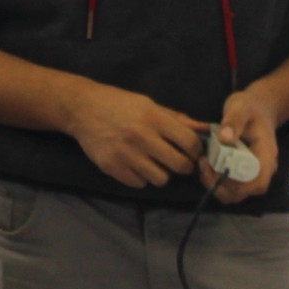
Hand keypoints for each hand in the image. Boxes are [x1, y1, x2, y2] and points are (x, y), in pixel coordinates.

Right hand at [65, 83, 208, 188]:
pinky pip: (139, 183)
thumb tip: (206, 129)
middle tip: (177, 160)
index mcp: (153, 118)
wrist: (82, 109)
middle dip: (183, 165)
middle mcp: (141, 136)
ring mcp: (125, 154)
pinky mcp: (112, 167)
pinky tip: (136, 165)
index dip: (196, 150)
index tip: (192, 151)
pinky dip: (141, 177)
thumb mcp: (149, 105)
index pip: (190, 143)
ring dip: (161, 173)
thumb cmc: (120, 104)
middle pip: (180, 165)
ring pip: (161, 179)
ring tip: (154, 163)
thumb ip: (177, 119)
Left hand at [200, 90, 278, 203]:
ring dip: (214, 184)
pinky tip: (206, 164)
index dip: (235, 183)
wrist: (256, 109)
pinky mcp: (241, 174)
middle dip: (219, 185)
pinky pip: (228, 187)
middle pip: (242, 193)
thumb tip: (225, 138)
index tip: (215, 166)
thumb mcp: (241, 107)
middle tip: (203, 164)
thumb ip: (234, 121)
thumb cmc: (250, 108)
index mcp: (266, 156)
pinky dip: (214, 180)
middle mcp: (262, 170)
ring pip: (233, 194)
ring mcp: (251, 174)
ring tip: (203, 163)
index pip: (256, 183)